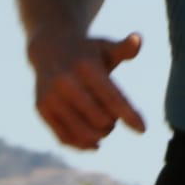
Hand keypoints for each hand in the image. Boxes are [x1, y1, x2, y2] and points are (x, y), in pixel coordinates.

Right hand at [29, 32, 146, 150]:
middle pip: (100, 119)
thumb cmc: (87, 52)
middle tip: (114, 117)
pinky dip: (81, 145)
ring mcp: (51, 96)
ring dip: (100, 135)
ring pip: (83, 132)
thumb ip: (124, 48)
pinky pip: (64, 137)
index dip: (129, 115)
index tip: (143, 130)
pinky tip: (94, 143)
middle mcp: (66, 82)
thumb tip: (137, 39)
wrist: (49, 49)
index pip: (112, 97)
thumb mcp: (106, 47)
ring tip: (104, 126)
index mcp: (86, 66)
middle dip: (113, 123)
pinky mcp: (41, 108)